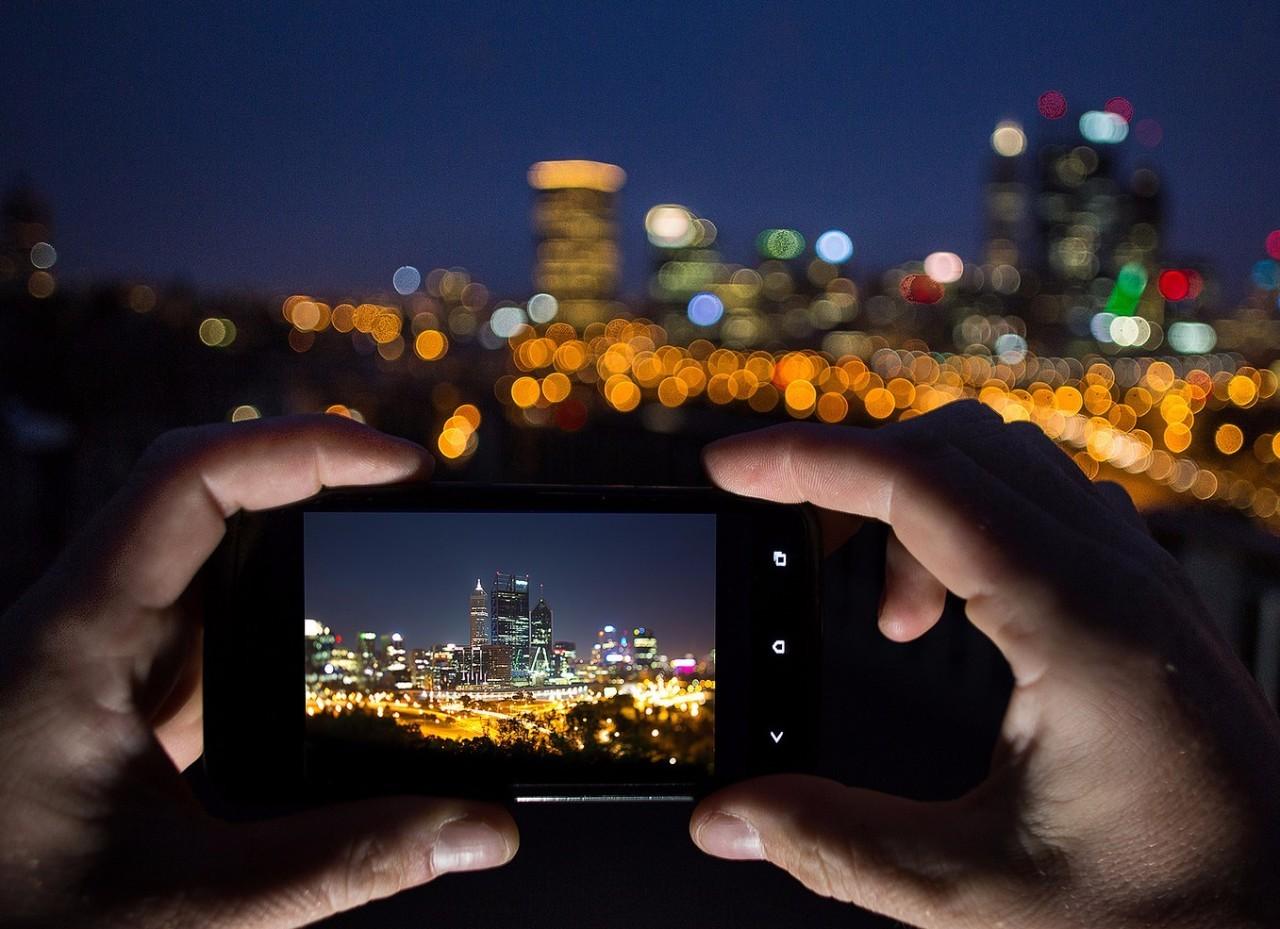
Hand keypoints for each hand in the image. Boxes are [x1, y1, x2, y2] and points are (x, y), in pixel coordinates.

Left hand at [0, 415, 517, 928]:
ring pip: (200, 542)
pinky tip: (325, 619)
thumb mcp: (196, 905)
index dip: (302, 448)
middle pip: (197, 487)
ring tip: (383, 532)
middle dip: (310, 469)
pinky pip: (205, 605)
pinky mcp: (123, 689)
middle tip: (407, 489)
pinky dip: (276, 590)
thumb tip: (478, 830)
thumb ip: (345, 864)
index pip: (189, 481)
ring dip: (293, 525)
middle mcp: (83, 625)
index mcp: (78, 642)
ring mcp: (102, 653)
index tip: (403, 467)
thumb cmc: (25, 927)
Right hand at [690, 400, 1279, 928]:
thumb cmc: (1167, 915)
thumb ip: (835, 846)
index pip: (921, 486)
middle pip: (957, 447)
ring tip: (890, 622)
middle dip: (853, 476)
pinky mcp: (1142, 600)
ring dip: (914, 508)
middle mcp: (1119, 578)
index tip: (727, 467)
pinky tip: (952, 614)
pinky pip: (1038, 506)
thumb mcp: (977, 896)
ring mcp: (1140, 580)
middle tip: (791, 544)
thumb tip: (726, 816)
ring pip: (1002, 466)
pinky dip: (964, 526)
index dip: (808, 462)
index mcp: (1081, 626)